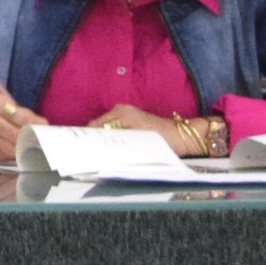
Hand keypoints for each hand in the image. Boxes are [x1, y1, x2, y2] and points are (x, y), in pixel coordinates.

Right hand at [94, 103, 222, 156]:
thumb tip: (98, 150)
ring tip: (99, 153)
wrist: (183, 136)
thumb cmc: (163, 141)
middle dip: (93, 139)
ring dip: (102, 138)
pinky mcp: (131, 118)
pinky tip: (112, 147)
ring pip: (105, 127)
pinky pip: (113, 126)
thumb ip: (116, 144)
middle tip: (90, 155)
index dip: (87, 138)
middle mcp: (120, 109)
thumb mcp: (137, 143)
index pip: (94, 126)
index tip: (83, 151)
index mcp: (120, 113)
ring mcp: (126, 112)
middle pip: (98, 125)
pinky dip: (110, 136)